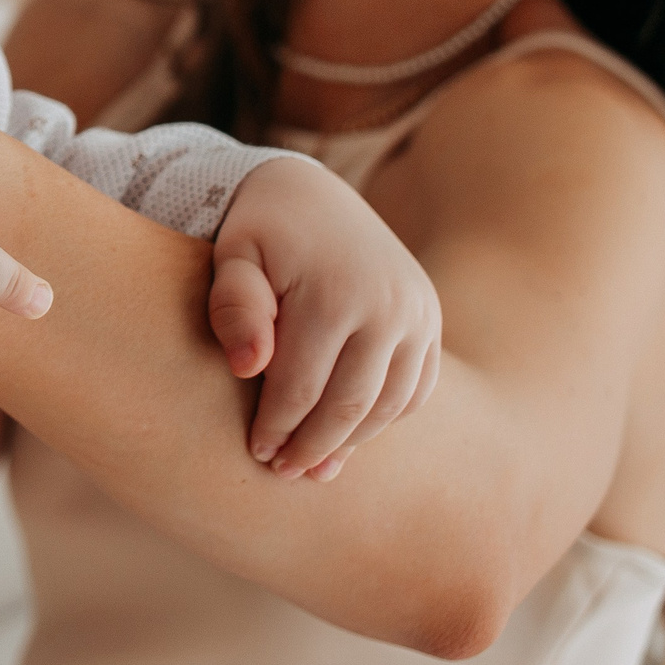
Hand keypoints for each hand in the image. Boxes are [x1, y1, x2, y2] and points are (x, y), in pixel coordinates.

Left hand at [209, 156, 442, 479]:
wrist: (312, 193)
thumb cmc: (259, 232)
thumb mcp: (233, 257)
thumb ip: (233, 308)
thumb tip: (247, 368)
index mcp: (334, 292)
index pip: (301, 388)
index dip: (276, 428)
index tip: (256, 452)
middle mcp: (388, 305)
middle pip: (350, 406)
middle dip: (313, 447)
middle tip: (283, 471)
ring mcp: (418, 313)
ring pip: (388, 405)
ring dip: (352, 441)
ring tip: (315, 464)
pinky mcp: (431, 318)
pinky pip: (415, 388)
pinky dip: (385, 416)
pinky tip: (352, 432)